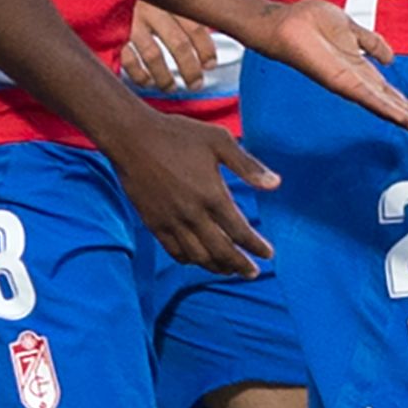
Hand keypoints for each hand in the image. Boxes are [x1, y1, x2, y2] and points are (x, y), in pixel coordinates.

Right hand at [110, 110, 276, 276]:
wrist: (131, 137)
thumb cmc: (177, 135)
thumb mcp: (219, 141)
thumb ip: (247, 165)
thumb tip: (276, 184)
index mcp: (212, 195)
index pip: (240, 232)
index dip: (256, 246)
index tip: (269, 255)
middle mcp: (192, 214)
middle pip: (221, 251)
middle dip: (240, 265)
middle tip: (253, 272)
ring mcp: (170, 221)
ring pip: (198, 256)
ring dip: (217, 266)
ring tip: (230, 270)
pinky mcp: (153, 223)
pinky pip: (174, 251)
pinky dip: (190, 259)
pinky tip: (199, 259)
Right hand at [121, 0, 218, 94]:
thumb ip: (181, 2)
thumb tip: (204, 31)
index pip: (196, 26)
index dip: (206, 49)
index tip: (210, 64)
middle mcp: (152, 6)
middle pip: (179, 43)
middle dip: (190, 69)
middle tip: (196, 84)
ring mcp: (130, 19)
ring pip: (153, 55)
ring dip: (165, 77)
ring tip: (171, 87)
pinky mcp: (110, 31)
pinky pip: (127, 59)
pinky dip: (138, 74)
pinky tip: (146, 81)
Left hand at [257, 0, 407, 150]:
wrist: (284, 22)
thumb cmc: (308, 23)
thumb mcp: (350, 28)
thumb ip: (372, 42)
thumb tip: (391, 58)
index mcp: (363, 72)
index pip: (396, 97)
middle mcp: (360, 84)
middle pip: (398, 109)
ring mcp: (352, 86)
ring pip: (391, 110)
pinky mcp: (343, 83)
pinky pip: (372, 99)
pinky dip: (391, 110)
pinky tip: (407, 121)